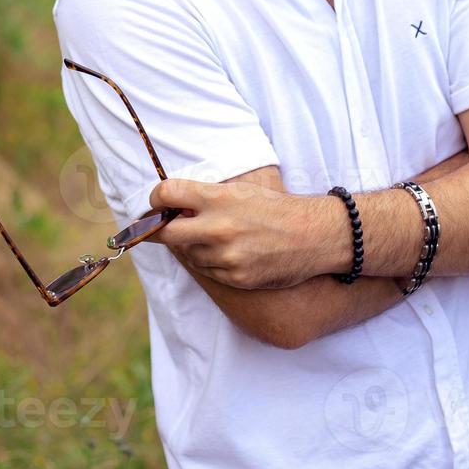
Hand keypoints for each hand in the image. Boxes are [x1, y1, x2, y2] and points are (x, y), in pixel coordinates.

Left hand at [145, 178, 325, 289]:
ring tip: (214, 237)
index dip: (156, 199)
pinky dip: (210, 262)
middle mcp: (217, 228)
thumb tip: (172, 207)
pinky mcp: (234, 278)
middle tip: (158, 227)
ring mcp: (224, 256)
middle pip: (164, 233)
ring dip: (191, 246)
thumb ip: (205, 197)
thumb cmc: (275, 208)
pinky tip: (228, 252)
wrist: (313, 235)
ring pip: (187, 254)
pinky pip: (207, 270)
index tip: (157, 204)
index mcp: (217, 198)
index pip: (165, 194)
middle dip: (158, 230)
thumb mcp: (240, 191)